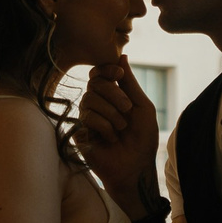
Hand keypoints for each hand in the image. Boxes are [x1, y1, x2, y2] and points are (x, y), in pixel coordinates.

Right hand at [70, 55, 159, 208]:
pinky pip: (87, 118)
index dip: (106, 69)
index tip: (119, 73)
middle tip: (128, 110)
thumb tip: (122, 55)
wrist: (137, 167)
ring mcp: (86, 119)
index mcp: (110, 96)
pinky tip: (110, 139)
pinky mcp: (79, 133)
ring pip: (89, 99)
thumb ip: (130, 83)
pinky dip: (104, 127)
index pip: (99, 73)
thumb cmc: (142, 139)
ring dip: (111, 113)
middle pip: (94, 83)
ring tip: (121, 128)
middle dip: (115, 95)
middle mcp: (96, 105)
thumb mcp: (142, 107)